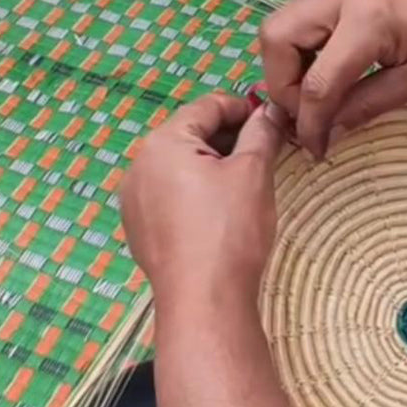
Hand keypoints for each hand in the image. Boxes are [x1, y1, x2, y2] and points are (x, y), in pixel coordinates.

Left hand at [119, 93, 288, 300]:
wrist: (204, 300)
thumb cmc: (229, 232)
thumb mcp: (253, 174)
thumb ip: (261, 134)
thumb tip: (269, 113)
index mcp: (163, 143)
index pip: (207, 107)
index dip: (243, 107)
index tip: (271, 118)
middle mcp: (139, 166)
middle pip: (190, 137)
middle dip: (228, 140)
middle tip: (264, 151)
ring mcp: (135, 201)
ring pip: (179, 170)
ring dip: (212, 168)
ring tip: (246, 184)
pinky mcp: (140, 231)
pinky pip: (170, 199)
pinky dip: (196, 196)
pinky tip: (220, 215)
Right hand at [260, 0, 406, 158]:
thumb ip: (365, 106)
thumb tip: (326, 134)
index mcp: (367, 18)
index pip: (316, 81)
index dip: (309, 123)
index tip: (314, 150)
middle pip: (276, 38)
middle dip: (282, 85)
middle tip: (308, 116)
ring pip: (283, 27)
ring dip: (289, 68)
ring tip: (317, 101)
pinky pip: (305, 22)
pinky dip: (304, 53)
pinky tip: (329, 79)